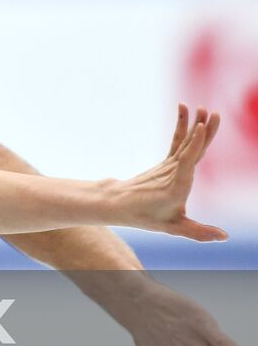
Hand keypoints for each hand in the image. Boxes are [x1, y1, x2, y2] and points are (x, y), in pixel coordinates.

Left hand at [119, 104, 224, 240]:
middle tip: (214, 113)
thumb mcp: (173, 227)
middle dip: (204, 131)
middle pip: (192, 148)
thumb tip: (225, 236)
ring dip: (196, 124)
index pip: (187, 161)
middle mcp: (174, 172)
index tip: (201, 127)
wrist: (119, 203)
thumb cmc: (145, 216)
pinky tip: (185, 109)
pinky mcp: (168, 162)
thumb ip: (199, 232)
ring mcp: (170, 165)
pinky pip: (178, 141)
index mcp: (177, 186)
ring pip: (187, 142)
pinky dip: (183, 126)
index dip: (194, 145)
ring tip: (204, 108)